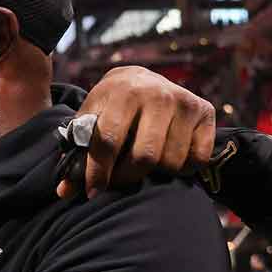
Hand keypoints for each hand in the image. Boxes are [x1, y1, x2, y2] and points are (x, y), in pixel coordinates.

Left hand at [59, 66, 216, 198]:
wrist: (140, 79)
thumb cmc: (109, 107)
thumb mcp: (89, 120)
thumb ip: (77, 153)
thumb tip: (65, 191)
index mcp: (123, 92)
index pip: (109, 141)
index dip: (98, 172)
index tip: (93, 191)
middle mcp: (157, 94)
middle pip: (144, 157)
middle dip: (127, 176)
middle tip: (120, 178)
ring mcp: (184, 102)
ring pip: (171, 162)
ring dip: (156, 172)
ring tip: (144, 163)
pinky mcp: (206, 112)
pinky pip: (197, 159)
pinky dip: (183, 167)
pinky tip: (170, 156)